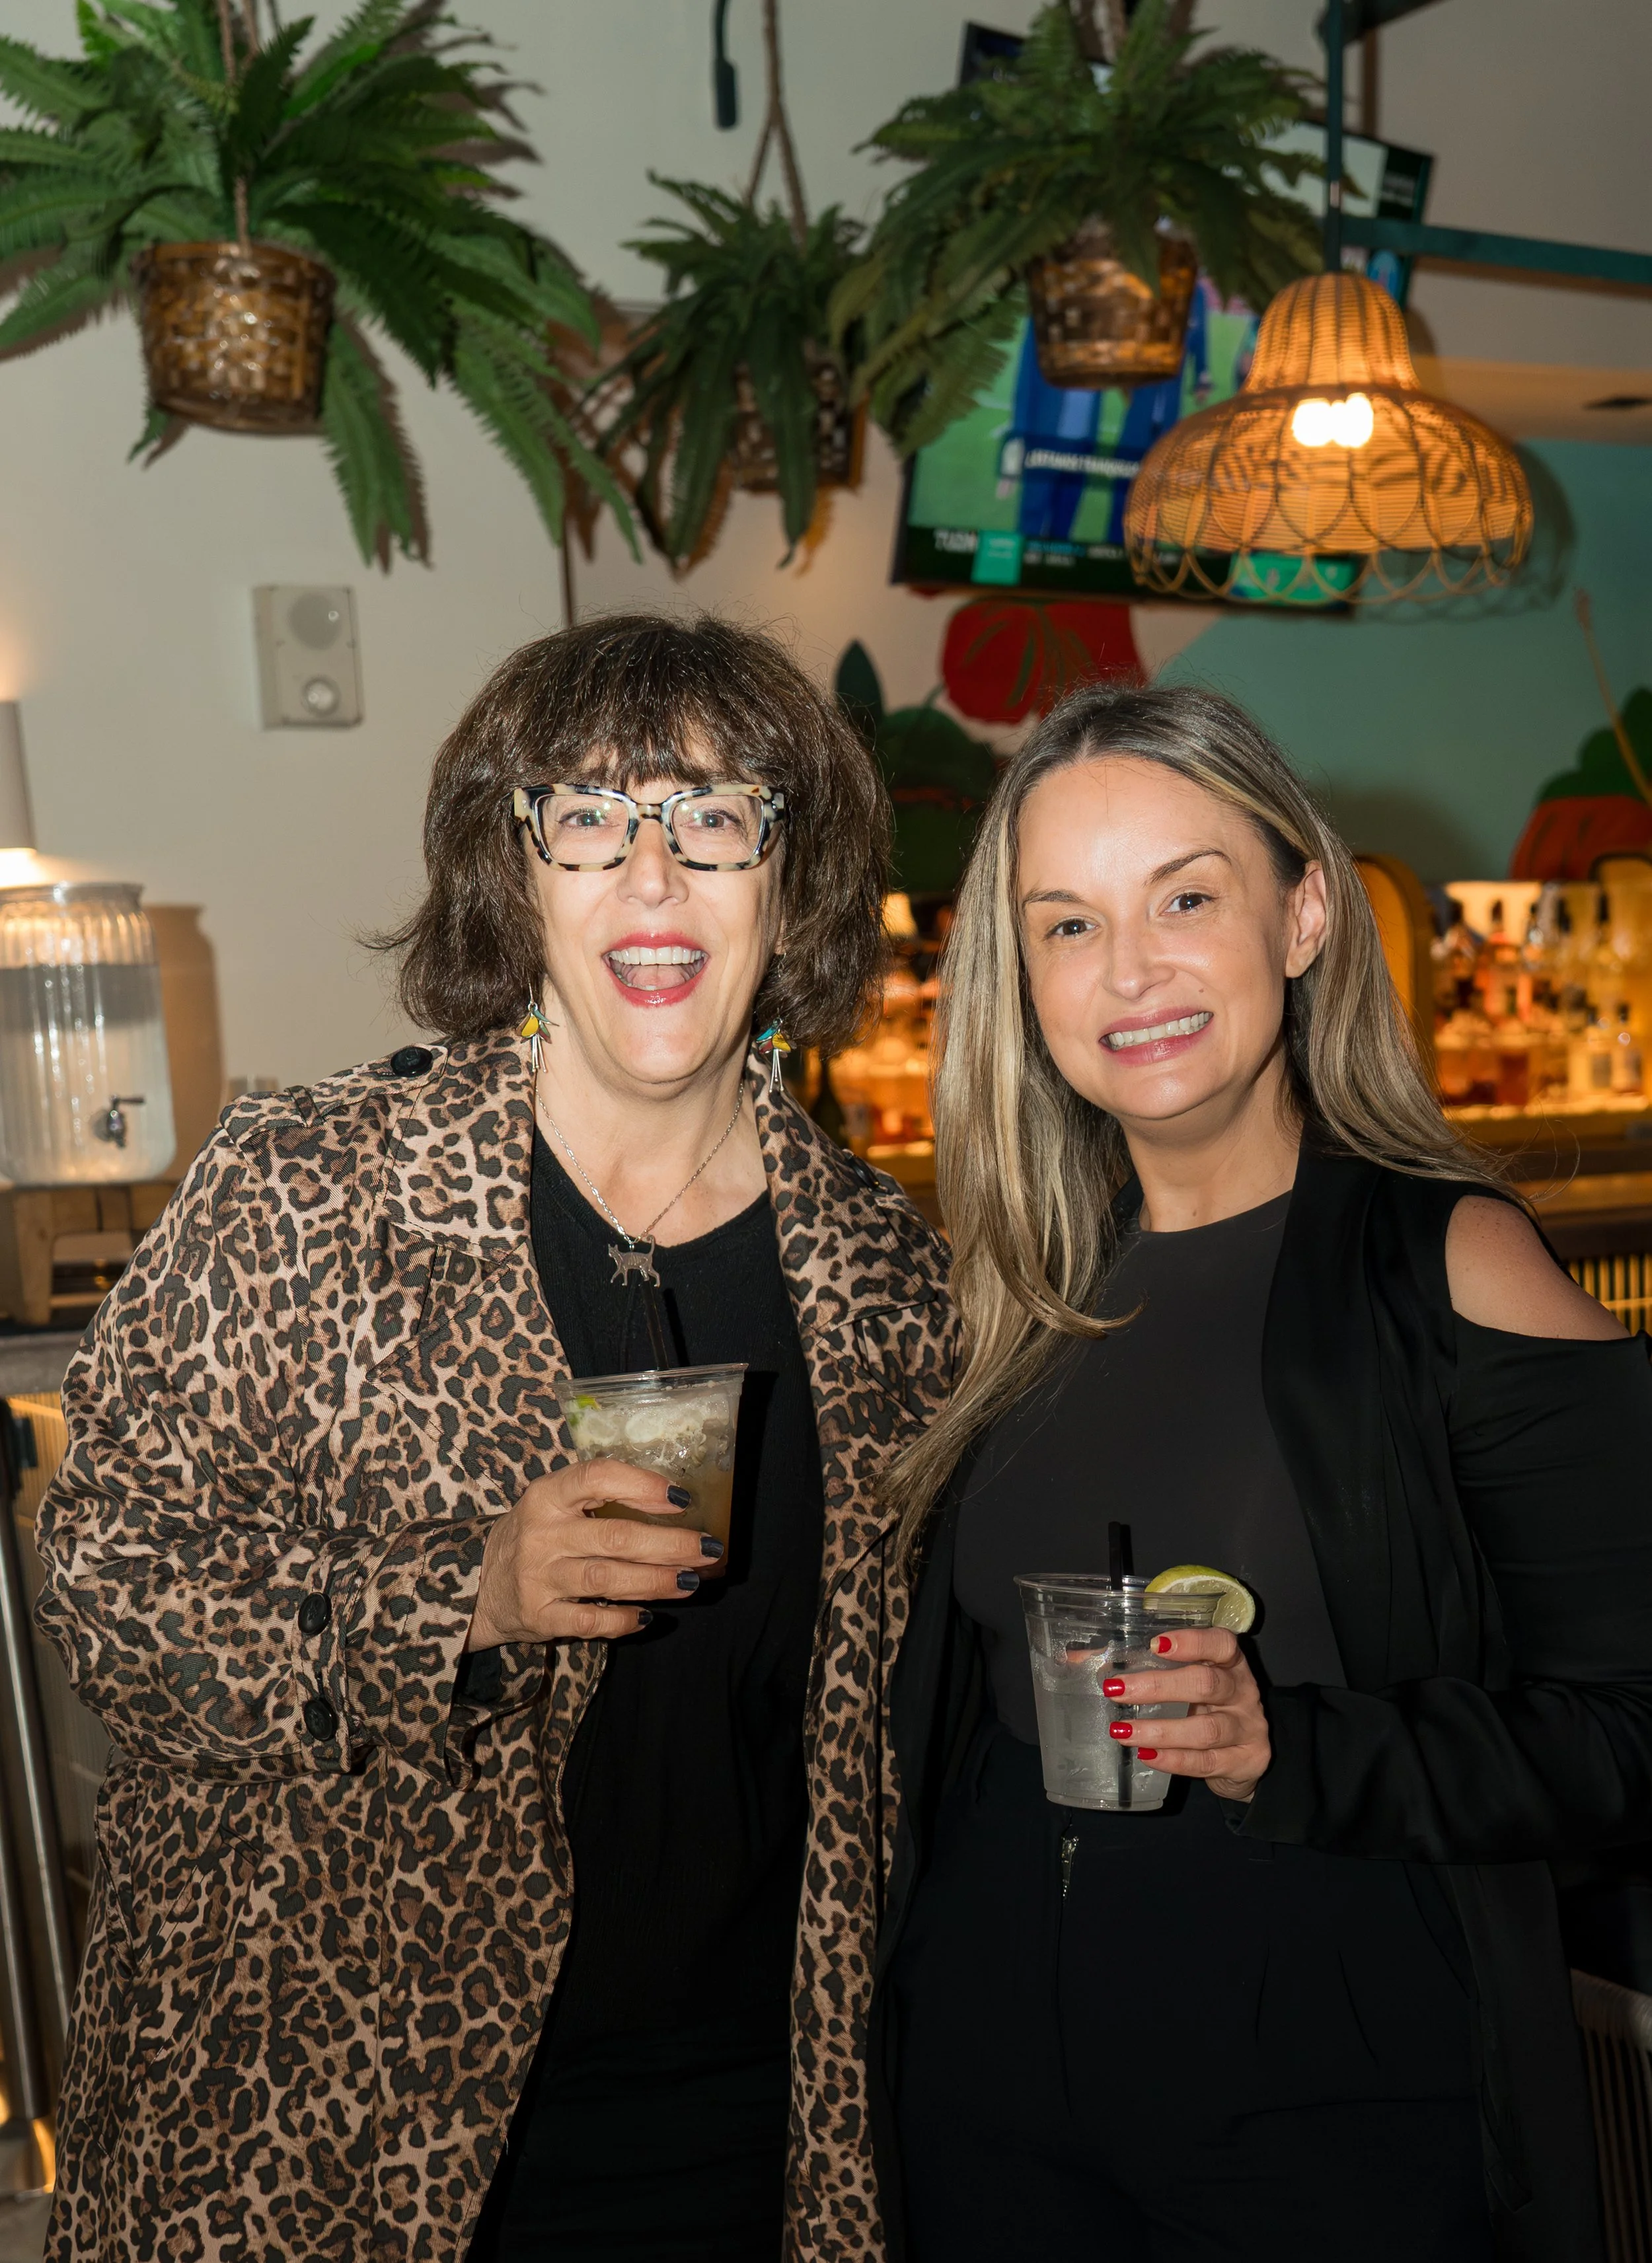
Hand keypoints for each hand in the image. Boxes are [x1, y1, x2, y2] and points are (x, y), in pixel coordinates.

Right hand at [466, 1460, 720, 1648]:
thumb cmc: (537, 1535)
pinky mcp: (539, 1616)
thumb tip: (675, 1504)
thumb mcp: (555, 1504)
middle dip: (669, 1543)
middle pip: (615, 1536)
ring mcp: (538, 1577)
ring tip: (691, 1580)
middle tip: (708, 1548)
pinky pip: (589, 1621)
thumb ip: (601, 1499)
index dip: (642, 1485)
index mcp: (547, 1495)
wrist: (479, 1583)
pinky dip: (623, 1620)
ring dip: (656, 1580)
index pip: (596, 1478)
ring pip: (607, 1579)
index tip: (681, 1498)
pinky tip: (649, 1616)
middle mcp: (542, 1534)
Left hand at [1103, 1626, 1271, 1802]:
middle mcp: (1244, 1692)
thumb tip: (1078, 1659)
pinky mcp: (1246, 1762)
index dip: (1191, 1642)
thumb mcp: (1185, 1682)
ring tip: (1122, 1732)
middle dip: (1157, 1687)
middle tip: (1116, 1690)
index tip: (1155, 1645)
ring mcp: (1247, 1729)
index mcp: (1230, 1664)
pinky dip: (1174, 1760)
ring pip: (1206, 1729)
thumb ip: (1140, 1667)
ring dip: (1160, 1730)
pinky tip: (1147, 1755)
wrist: (1246, 1758)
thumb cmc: (1207, 1708)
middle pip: (1205, 1684)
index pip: (1221, 1644)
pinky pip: (1206, 1762)